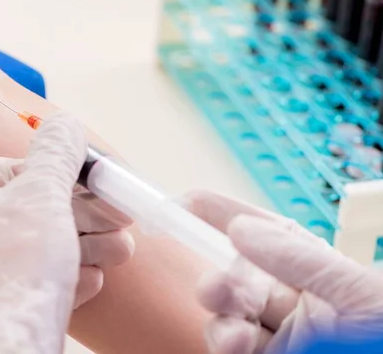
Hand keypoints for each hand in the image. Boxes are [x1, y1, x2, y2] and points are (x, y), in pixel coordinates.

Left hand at [0, 113, 133, 353]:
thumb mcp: (42, 197)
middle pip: (24, 216)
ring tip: (120, 252)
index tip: (89, 183)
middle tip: (117, 221)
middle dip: (80, 218)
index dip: (51, 174)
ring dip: (80, 249)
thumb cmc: (12, 273)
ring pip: (29, 253)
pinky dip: (60, 278)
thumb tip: (65, 122)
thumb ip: (55, 155)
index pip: (2, 172)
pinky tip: (93, 280)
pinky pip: (24, 285)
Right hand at [186, 190, 382, 353]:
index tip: (184, 203)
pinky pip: (235, 351)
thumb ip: (297, 259)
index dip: (220, 215)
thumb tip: (241, 229)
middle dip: (220, 280)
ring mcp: (282, 335)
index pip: (261, 231)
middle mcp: (294, 298)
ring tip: (234, 332)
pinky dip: (226, 344)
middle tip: (213, 289)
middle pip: (239, 279)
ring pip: (231, 318)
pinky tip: (237, 343)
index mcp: (315, 267)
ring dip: (222, 319)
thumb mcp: (357, 289)